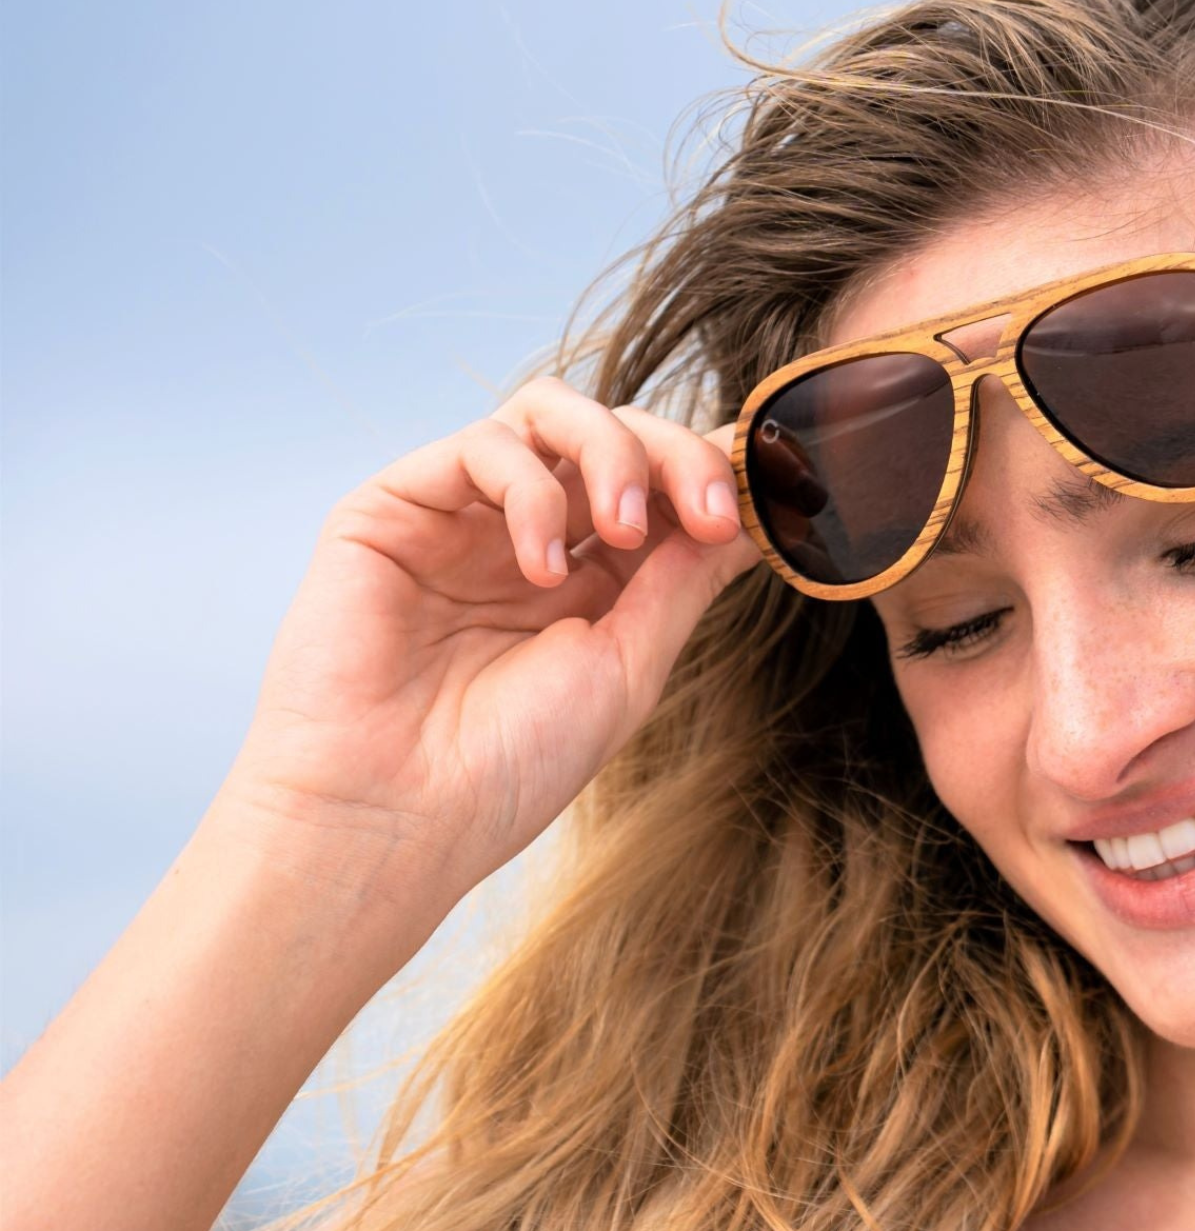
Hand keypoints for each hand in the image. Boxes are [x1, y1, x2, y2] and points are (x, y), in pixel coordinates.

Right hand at [220, 375, 762, 901]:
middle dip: (678, 456)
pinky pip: (481, 446)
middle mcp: (529, 536)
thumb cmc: (510, 765)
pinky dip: (531, 492)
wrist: (395, 817)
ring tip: (624, 530)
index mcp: (590, 580)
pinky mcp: (395, 507)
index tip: (764, 502)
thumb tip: (754, 512)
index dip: (711, 475)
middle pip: (618, 433)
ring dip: (612, 452)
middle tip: (710, 511)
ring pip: (552, 413)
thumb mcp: (628, 665)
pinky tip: (539, 570)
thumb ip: (684, 577)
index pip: (661, 485)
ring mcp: (462, 517)